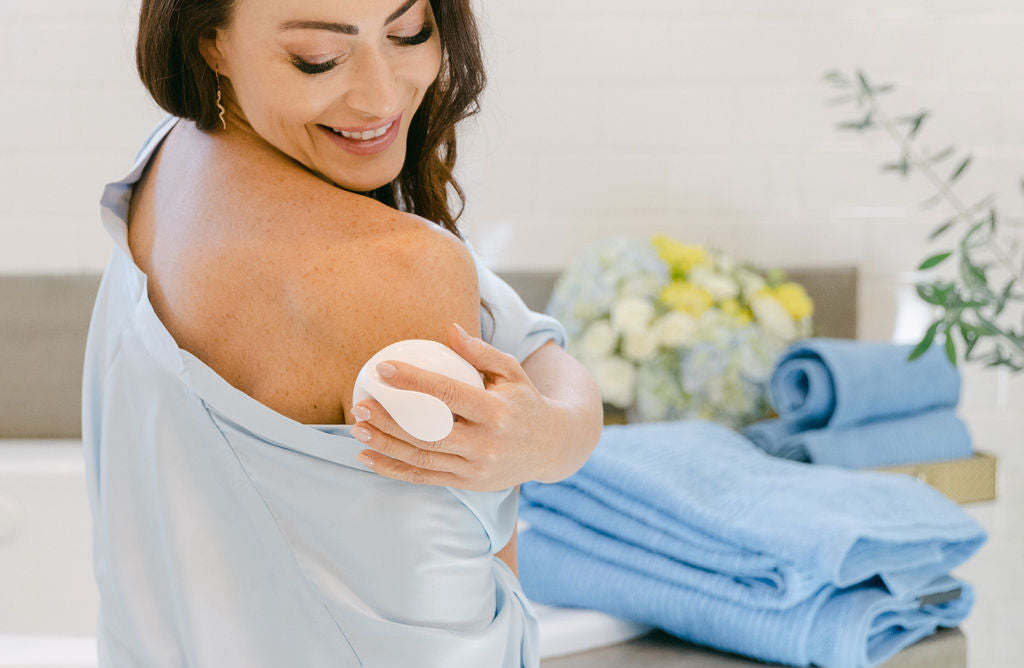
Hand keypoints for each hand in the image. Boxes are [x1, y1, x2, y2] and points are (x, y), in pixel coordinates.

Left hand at [349, 322, 568, 490]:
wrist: (552, 447)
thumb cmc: (526, 400)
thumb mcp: (512, 371)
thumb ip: (481, 351)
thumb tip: (448, 329)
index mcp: (496, 412)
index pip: (448, 395)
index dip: (413, 382)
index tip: (383, 369)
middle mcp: (486, 443)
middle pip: (429, 433)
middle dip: (390, 420)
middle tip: (360, 404)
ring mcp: (477, 468)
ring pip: (422, 459)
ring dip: (385, 445)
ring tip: (357, 428)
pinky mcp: (469, 484)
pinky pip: (425, 478)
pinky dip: (394, 470)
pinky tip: (368, 457)